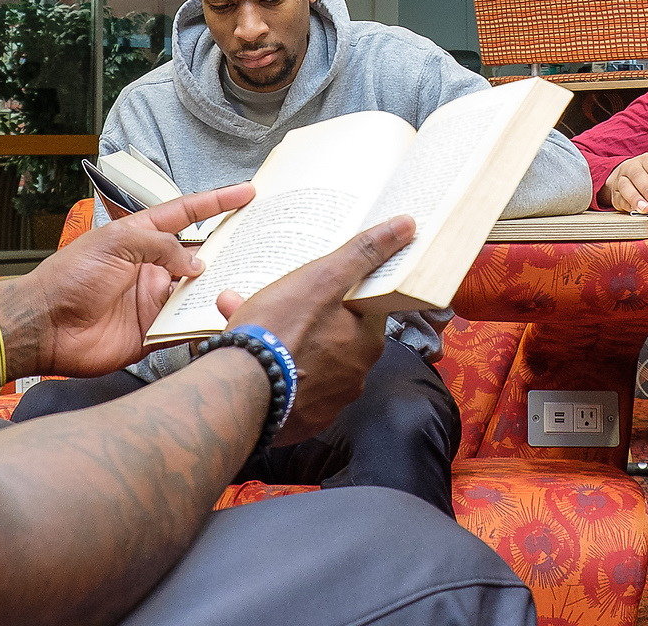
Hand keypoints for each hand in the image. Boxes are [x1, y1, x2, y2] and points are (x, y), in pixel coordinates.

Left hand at [18, 184, 255, 378]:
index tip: (247, 192)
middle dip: (230, 249)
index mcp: (143, 238)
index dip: (217, 202)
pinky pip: (186, 325)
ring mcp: (155, 300)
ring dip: (221, 287)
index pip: (187, 214)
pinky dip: (205, 322)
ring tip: (255, 280)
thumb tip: (198, 265)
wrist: (45, 325)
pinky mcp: (153, 331)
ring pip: (200, 292)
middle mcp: (154, 267)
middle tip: (264, 242)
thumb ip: (160, 246)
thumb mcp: (116, 244)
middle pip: (201, 256)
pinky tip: (226, 316)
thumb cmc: (71, 276)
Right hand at [215, 215, 414, 444]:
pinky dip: (275, 373)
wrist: (240, 392)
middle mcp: (356, 376)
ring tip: (244, 323)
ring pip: (308, 361)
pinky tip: (249, 359)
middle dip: (302, 315)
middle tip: (270, 302)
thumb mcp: (323, 279)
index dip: (338, 292)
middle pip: (332, 334)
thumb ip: (363, 253)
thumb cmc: (283, 331)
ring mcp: (328, 402)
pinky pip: (292, 389)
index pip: (362, 309)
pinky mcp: (301, 421)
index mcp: (367, 342)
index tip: (314, 285)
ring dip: (283, 342)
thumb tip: (406, 226)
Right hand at [605, 152, 647, 212]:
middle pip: (638, 176)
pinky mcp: (615, 193)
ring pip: (625, 186)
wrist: (632, 178)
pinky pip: (619, 199)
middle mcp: (633, 166)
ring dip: (636, 199)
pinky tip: (635, 211)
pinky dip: (627, 205)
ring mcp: (621, 179)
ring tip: (645, 209)